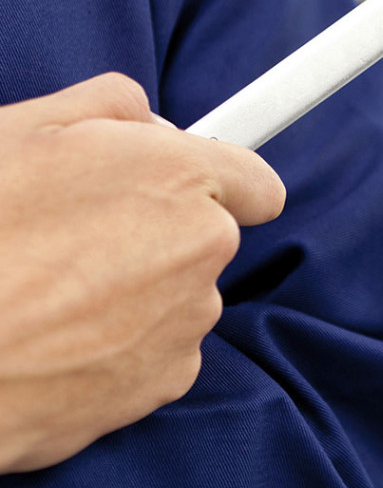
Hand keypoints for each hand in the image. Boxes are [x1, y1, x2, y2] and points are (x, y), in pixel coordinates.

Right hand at [0, 73, 284, 473]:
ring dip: (137, 292)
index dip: (221, 184)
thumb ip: (108, 108)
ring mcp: (190, 318)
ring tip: (53, 293)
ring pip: (180, 295)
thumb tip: (145, 119)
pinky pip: (160, 349)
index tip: (196, 191)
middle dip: (158, 234)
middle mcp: (203, 246)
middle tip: (75, 238)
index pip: (255, 183)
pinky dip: (123, 346)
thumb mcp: (20, 131)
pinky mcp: (168, 380)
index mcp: (178, 176)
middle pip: (206, 238)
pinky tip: (61, 339)